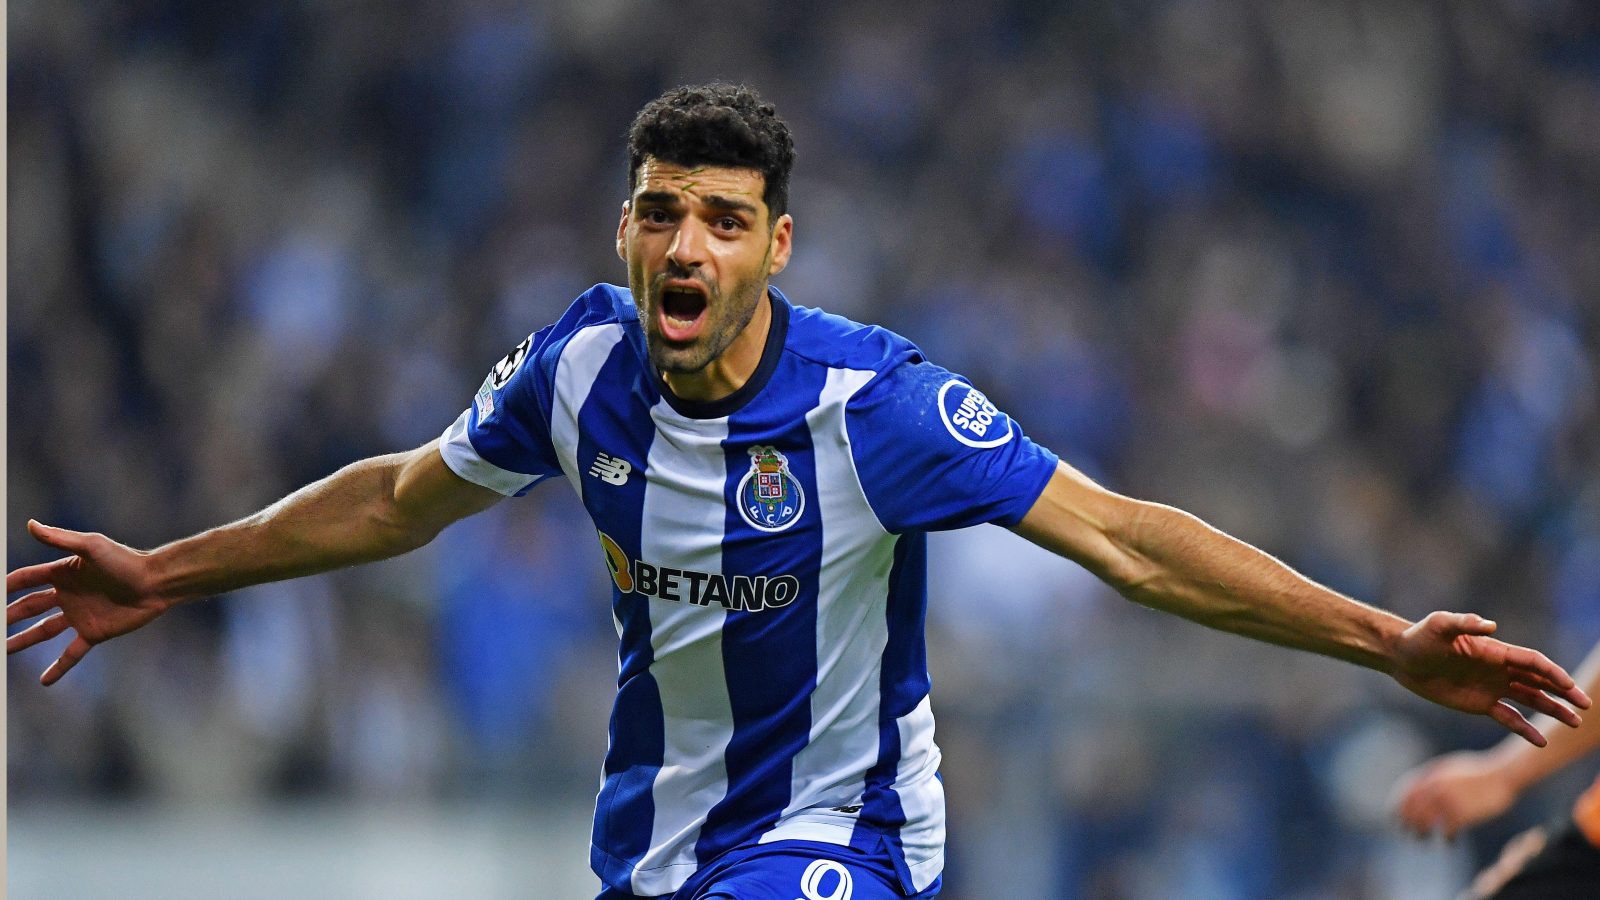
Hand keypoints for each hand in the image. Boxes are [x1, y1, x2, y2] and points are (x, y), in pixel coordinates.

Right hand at [7, 520, 173, 684]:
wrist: (157, 583)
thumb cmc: (126, 561)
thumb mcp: (92, 547)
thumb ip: (61, 539)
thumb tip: (30, 525)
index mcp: (63, 573)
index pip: (25, 580)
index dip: (5, 586)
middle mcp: (68, 595)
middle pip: (28, 607)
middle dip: (7, 616)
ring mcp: (79, 615)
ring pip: (43, 632)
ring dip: (22, 641)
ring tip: (3, 651)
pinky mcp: (94, 633)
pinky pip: (72, 653)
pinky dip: (59, 667)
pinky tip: (44, 681)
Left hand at [1391, 611, 1590, 745]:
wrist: (1402, 658)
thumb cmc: (1420, 638)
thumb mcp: (1439, 626)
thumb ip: (1464, 623)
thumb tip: (1491, 624)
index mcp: (1496, 651)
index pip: (1532, 662)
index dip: (1552, 673)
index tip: (1569, 686)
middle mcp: (1499, 669)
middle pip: (1539, 680)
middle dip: (1563, 692)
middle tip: (1585, 706)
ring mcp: (1492, 687)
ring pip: (1531, 699)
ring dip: (1552, 710)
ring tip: (1574, 723)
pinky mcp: (1480, 704)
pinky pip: (1509, 717)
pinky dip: (1524, 729)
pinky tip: (1540, 742)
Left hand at [1394, 750, 1518, 838]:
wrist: (1502, 775)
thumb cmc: (1478, 772)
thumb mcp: (1450, 768)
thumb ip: (1433, 777)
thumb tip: (1416, 789)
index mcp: (1431, 775)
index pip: (1404, 793)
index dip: (1396, 807)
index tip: (1394, 818)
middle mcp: (1435, 788)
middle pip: (1411, 810)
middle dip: (1406, 823)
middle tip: (1407, 832)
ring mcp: (1447, 801)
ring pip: (1424, 823)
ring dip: (1420, 833)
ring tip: (1421, 838)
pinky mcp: (1462, 815)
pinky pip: (1447, 832)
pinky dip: (1447, 839)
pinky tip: (1451, 842)